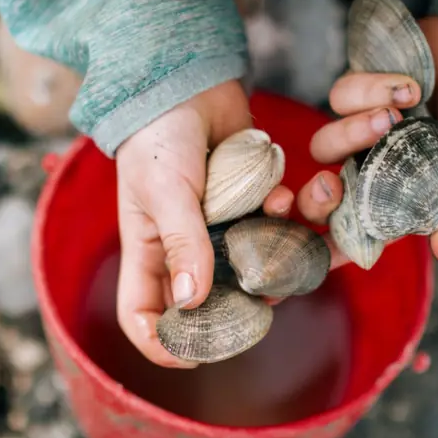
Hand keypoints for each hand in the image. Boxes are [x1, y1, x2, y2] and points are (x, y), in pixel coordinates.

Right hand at [114, 80, 294, 368]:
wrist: (188, 81)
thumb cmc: (158, 136)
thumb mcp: (164, 191)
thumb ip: (183, 243)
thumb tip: (192, 302)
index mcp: (150, 253)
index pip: (144, 317)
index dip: (163, 345)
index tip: (195, 356)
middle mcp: (187, 251)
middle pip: (213, 305)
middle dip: (247, 300)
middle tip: (269, 289)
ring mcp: (223, 230)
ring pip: (257, 268)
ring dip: (281, 251)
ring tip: (286, 213)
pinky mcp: (253, 207)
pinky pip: (279, 231)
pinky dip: (292, 217)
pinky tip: (292, 192)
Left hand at [298, 16, 437, 266]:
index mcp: (394, 198)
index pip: (352, 234)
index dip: (330, 247)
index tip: (328, 250)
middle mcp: (368, 169)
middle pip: (318, 196)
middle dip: (317, 197)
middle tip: (333, 184)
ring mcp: (356, 132)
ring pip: (325, 144)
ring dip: (354, 132)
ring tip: (394, 117)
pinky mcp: (354, 93)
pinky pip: (342, 97)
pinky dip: (373, 91)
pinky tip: (410, 89)